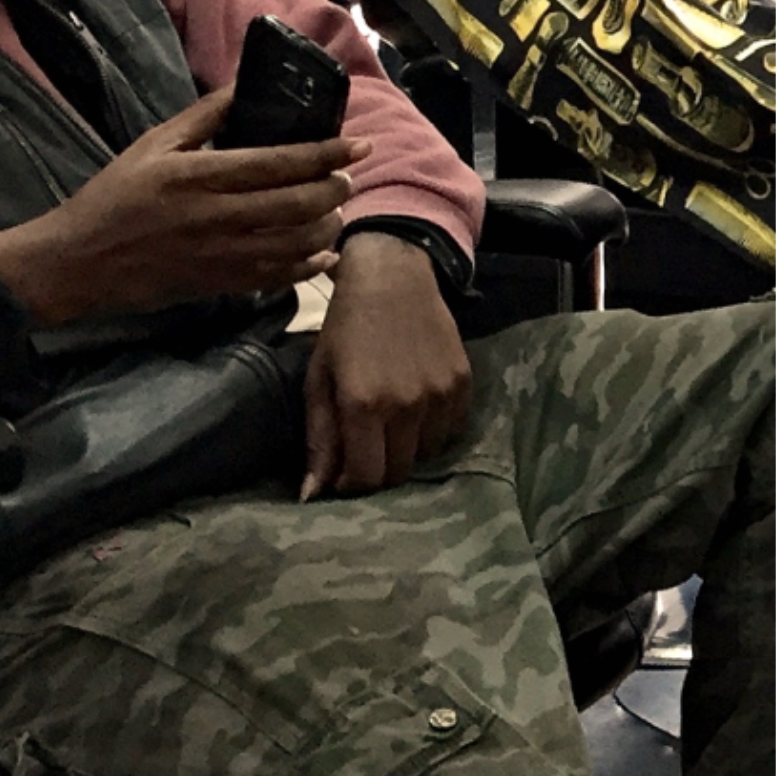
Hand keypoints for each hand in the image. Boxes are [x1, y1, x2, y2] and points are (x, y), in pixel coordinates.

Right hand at [0, 91, 357, 325]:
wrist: (79, 262)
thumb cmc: (114, 197)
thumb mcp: (152, 146)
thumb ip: (204, 116)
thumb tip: (245, 85)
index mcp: (197, 177)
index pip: (278, 163)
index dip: (325, 154)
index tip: (360, 145)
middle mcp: (215, 217)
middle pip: (298, 204)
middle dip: (336, 189)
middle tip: (346, 176)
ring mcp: (221, 256)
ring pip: (298, 244)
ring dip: (329, 225)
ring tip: (335, 209)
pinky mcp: (221, 285)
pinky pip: (280, 278)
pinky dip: (311, 264)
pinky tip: (322, 252)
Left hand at [301, 231, 469, 498]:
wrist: (392, 279)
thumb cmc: (345, 330)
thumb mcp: (320, 382)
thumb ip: (320, 441)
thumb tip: (312, 496)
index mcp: (363, 404)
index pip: (367, 478)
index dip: (353, 485)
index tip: (344, 473)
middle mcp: (406, 405)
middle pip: (399, 472)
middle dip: (378, 469)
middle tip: (366, 446)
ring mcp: (439, 395)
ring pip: (427, 453)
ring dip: (406, 448)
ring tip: (392, 423)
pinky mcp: (463, 383)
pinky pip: (450, 429)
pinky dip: (432, 429)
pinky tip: (416, 406)